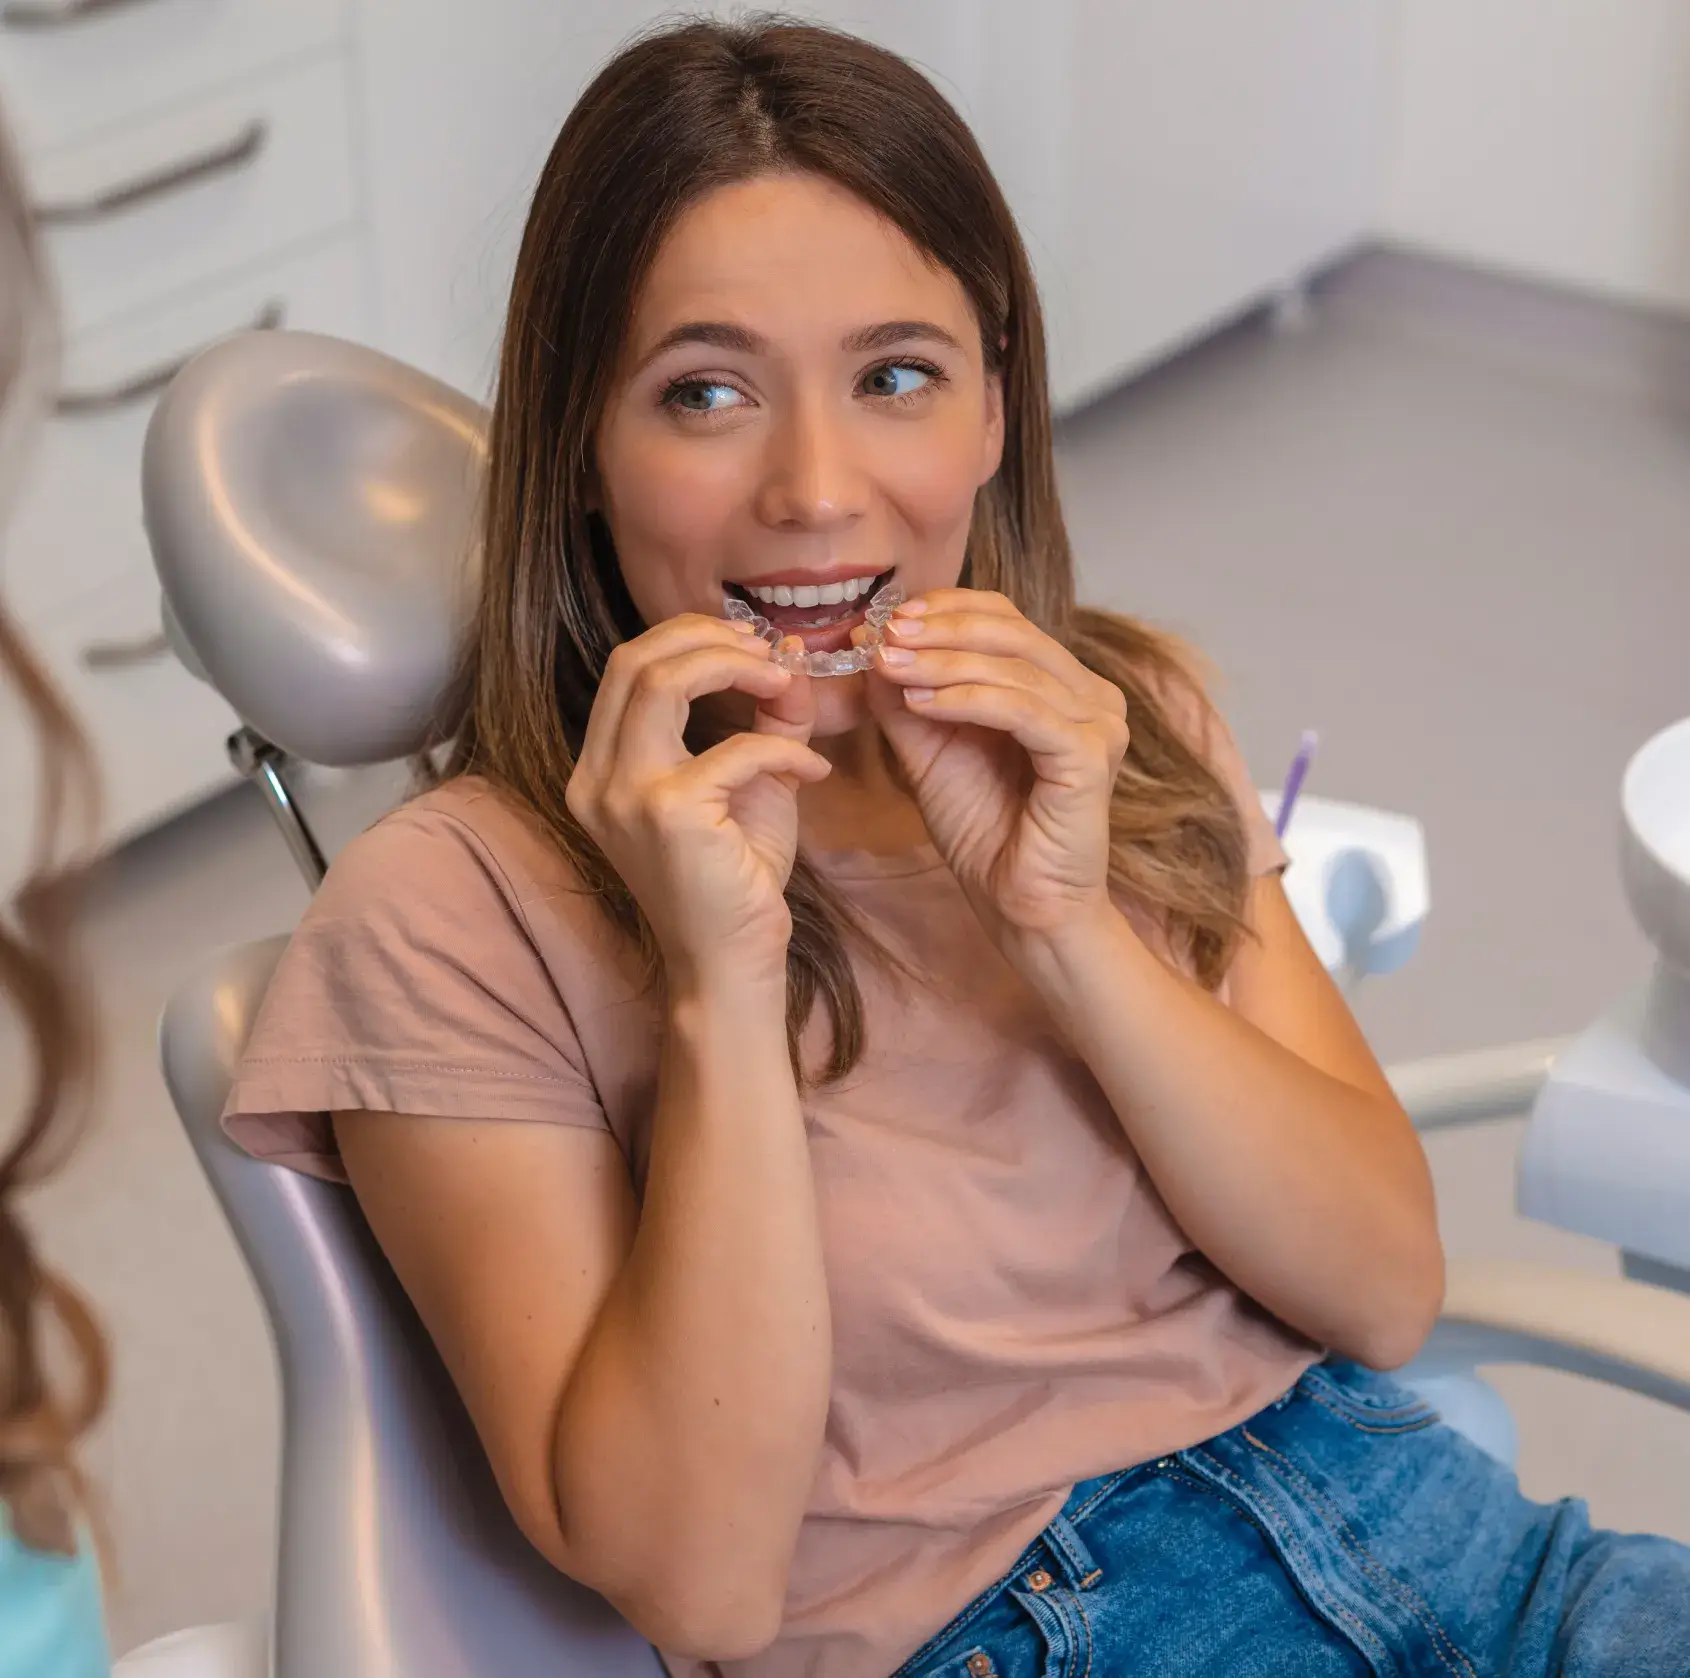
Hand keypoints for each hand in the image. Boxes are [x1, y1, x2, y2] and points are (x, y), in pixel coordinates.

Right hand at [566, 615, 829, 991]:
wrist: (730, 962)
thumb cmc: (735, 879)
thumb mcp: (750, 783)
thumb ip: (766, 719)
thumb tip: (789, 656)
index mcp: (601, 768)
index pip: (628, 668)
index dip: (690, 638)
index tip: (750, 645)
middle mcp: (597, 778)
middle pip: (635, 659)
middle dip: (707, 637)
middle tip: (767, 651)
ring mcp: (624, 796)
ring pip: (663, 681)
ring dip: (734, 666)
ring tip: (785, 681)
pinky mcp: (668, 814)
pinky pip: (737, 749)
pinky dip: (785, 749)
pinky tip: (814, 770)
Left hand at [862, 589, 1129, 942]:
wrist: (1019, 905)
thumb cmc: (986, 832)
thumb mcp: (931, 752)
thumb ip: (907, 700)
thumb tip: (874, 644)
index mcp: (1062, 685)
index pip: (1008, 619)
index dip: (949, 609)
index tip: (889, 618)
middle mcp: (1091, 696)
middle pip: (1014, 631)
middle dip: (941, 629)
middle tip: (886, 634)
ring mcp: (1099, 724)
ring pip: (1015, 668)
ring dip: (944, 662)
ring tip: (891, 666)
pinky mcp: (1092, 756)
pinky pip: (1024, 710)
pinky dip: (967, 699)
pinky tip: (922, 703)